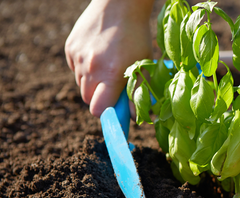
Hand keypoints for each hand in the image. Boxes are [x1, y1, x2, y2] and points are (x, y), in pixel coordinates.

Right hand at [65, 0, 153, 117]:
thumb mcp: (143, 65)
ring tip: (107, 68)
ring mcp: (77, 57)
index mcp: (110, 74)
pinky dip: (85, 69)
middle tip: (114, 88)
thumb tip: (140, 118)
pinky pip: (75, 69)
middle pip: (88, 100)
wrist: (119, 4)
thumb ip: (138, 92)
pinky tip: (98, 56)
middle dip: (101, 99)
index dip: (108, 113)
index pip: (98, 110)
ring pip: (81, 85)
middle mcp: (90, 67)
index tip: (116, 109)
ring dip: (93, 84)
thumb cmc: (136, 36)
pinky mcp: (70, 48)